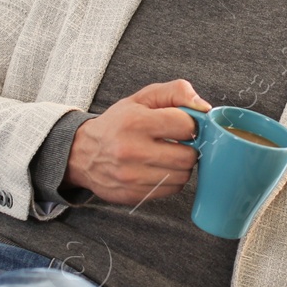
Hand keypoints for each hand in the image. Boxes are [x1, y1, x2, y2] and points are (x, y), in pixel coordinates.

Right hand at [65, 80, 211, 205]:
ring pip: (182, 176)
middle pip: (188, 156)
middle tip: (178, 143)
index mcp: (136, 121)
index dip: (190, 125)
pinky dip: (171, 180)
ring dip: (181, 166)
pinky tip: (158, 169)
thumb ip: (176, 92)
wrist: (82, 153)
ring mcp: (132, 176)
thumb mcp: (142, 98)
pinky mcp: (133, 194)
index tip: (181, 125)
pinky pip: (171, 190)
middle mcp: (132, 150)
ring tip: (167, 156)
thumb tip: (204, 107)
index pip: (186, 125)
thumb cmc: (118, 123)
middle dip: (189, 148)